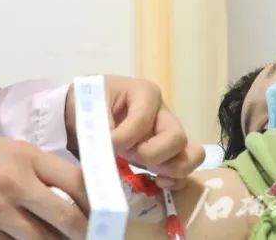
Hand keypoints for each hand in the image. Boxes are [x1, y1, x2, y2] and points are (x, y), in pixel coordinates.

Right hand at [0, 137, 88, 238]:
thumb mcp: (5, 149)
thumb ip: (36, 168)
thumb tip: (70, 193)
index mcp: (25, 157)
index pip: (75, 180)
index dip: (95, 201)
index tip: (102, 213)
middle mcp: (15, 183)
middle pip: (66, 217)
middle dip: (82, 233)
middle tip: (89, 237)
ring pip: (41, 239)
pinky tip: (20, 239)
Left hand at [65, 76, 204, 189]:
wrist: (84, 112)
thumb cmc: (89, 104)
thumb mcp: (90, 107)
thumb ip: (101, 127)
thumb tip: (113, 150)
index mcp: (145, 93)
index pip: (142, 120)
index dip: (124, 138)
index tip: (106, 143)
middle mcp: (162, 113)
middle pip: (177, 137)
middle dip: (153, 154)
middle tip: (131, 157)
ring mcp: (167, 134)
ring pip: (191, 154)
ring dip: (171, 169)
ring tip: (150, 173)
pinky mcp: (167, 153)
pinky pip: (183, 170)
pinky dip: (174, 181)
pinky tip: (155, 182)